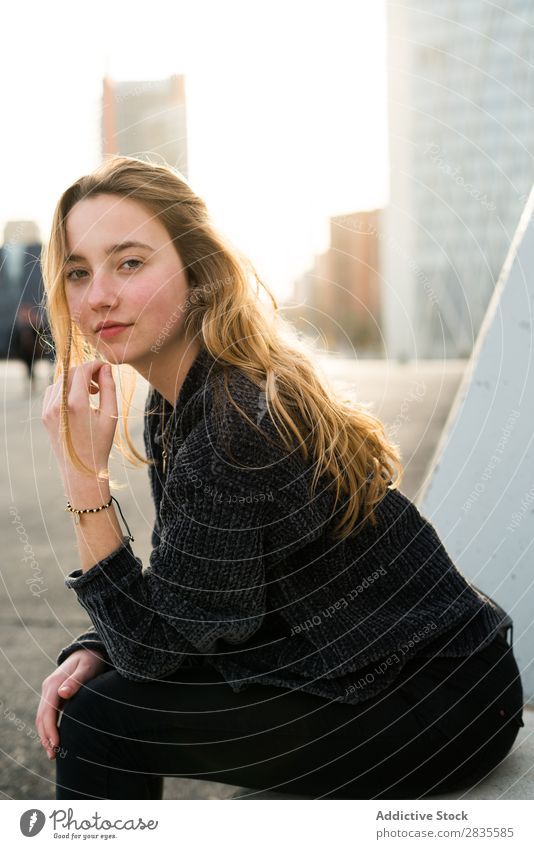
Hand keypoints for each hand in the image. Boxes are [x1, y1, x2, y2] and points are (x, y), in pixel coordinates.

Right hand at [35, 649, 108, 759]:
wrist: (91, 650)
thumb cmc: (92, 660)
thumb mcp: (87, 668)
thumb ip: (76, 681)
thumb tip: (62, 693)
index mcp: (54, 683)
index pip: (48, 711)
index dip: (50, 729)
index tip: (56, 744)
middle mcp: (49, 688)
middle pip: (42, 716)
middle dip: (46, 737)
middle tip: (54, 755)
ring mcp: (51, 691)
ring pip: (43, 717)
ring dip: (46, 735)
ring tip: (53, 753)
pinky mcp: (55, 695)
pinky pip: (49, 714)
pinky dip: (50, 728)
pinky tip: (56, 740)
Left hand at [42, 361, 117, 482]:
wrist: (80, 470)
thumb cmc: (100, 444)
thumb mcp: (110, 415)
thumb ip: (109, 388)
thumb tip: (106, 368)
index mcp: (75, 404)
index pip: (82, 371)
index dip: (95, 365)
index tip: (106, 367)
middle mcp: (58, 404)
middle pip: (71, 373)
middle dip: (87, 372)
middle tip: (102, 381)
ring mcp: (48, 410)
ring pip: (61, 381)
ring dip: (76, 381)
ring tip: (92, 392)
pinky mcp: (44, 415)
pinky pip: (54, 392)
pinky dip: (66, 389)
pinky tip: (79, 400)